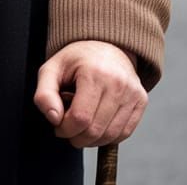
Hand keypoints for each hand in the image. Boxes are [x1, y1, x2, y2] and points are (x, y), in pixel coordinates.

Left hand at [33, 40, 147, 147]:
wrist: (106, 46)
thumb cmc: (76, 60)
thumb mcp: (51, 69)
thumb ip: (44, 94)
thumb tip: (53, 118)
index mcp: (94, 72)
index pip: (80, 118)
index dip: (65, 129)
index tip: (59, 124)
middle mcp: (117, 82)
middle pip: (95, 130)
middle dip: (77, 136)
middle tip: (69, 126)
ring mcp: (132, 92)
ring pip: (110, 136)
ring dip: (92, 139)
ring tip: (83, 123)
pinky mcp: (141, 100)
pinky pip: (124, 133)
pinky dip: (108, 136)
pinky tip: (97, 123)